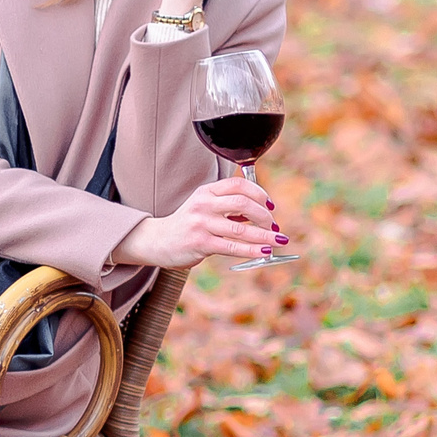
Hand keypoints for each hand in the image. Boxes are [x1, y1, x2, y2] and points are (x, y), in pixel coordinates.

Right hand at [111, 175, 285, 267]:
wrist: (157, 241)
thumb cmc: (186, 225)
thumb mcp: (203, 207)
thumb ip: (227, 206)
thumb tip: (260, 213)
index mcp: (206, 192)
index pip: (238, 184)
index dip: (259, 193)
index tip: (270, 205)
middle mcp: (203, 205)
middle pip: (243, 203)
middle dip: (265, 216)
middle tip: (274, 226)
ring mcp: (201, 224)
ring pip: (241, 229)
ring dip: (265, 235)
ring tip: (279, 240)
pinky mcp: (201, 243)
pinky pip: (233, 247)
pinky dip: (253, 250)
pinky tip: (265, 252)